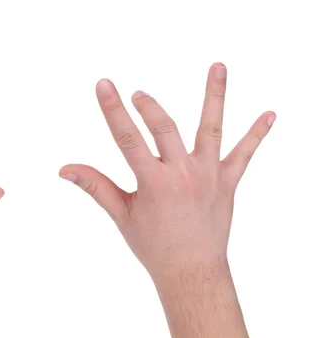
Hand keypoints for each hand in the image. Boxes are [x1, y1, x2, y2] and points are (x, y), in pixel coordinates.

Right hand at [60, 63, 274, 284]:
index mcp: (153, 183)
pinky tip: (271, 114)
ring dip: (214, 95)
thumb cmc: (153, 246)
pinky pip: (244, 154)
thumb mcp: (121, 214)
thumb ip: (95, 186)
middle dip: (149, 105)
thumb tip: (65, 169)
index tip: (104, 84)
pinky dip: (257, 134)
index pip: (127, 138)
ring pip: (211, 128)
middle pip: (165, 126)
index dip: (113, 109)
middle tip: (139, 94)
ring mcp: (208, 176)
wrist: (192, 271)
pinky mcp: (227, 182)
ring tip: (218, 66)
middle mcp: (182, 174)